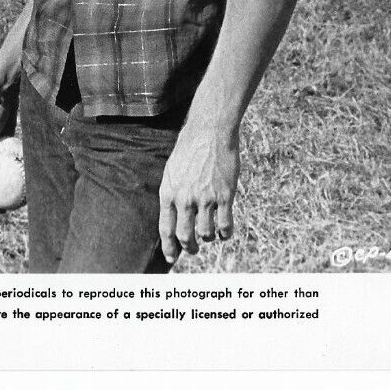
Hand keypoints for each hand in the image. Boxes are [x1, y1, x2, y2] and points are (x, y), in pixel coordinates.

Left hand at [158, 125, 239, 261]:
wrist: (209, 132)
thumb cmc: (189, 150)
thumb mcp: (172, 171)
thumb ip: (173, 195)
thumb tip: (173, 217)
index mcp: (168, 192)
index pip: (165, 229)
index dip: (168, 247)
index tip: (170, 257)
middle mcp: (185, 198)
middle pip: (185, 236)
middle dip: (189, 248)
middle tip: (193, 250)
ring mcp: (205, 198)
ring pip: (206, 234)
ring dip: (208, 238)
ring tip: (210, 235)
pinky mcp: (225, 195)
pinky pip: (225, 225)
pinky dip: (225, 234)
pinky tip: (225, 233)